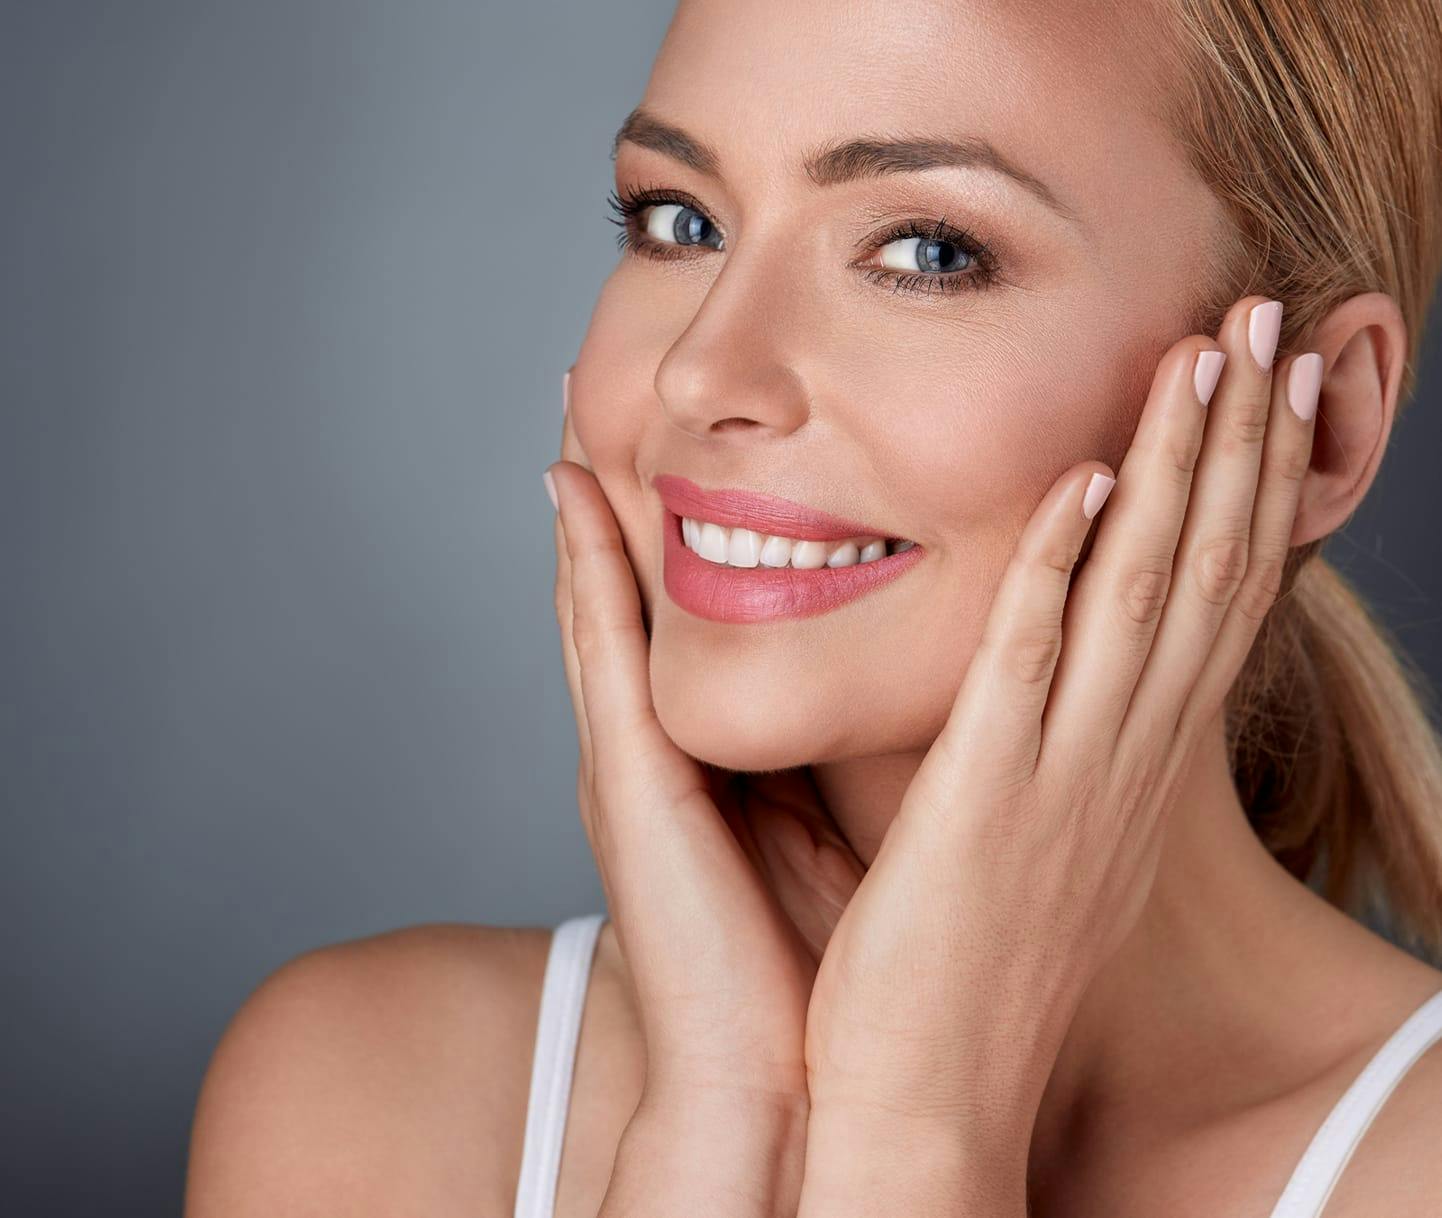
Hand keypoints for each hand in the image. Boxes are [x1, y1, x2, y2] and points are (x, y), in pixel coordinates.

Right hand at [545, 371, 863, 1120]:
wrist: (782, 1087)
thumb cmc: (817, 968)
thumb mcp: (827, 831)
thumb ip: (827, 759)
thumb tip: (877, 691)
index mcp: (706, 760)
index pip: (686, 618)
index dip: (675, 525)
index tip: (688, 441)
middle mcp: (650, 749)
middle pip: (628, 592)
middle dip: (615, 492)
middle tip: (601, 384)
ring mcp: (625, 762)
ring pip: (598, 601)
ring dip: (587, 503)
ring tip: (574, 402)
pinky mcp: (623, 784)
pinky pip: (598, 652)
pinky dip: (580, 569)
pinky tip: (569, 490)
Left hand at [798, 296, 1318, 1207]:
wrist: (927, 1106)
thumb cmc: (959, 976)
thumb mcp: (1026, 847)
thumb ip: (1037, 754)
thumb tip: (1024, 682)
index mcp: (1128, 773)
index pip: (1212, 608)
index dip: (1250, 493)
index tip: (1271, 394)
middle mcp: (1121, 765)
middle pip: (1205, 576)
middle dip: (1243, 445)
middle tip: (1270, 327)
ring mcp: (1065, 781)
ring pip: (1143, 599)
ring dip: (1178, 470)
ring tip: (1203, 357)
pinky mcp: (987, 804)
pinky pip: (1034, 667)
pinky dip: (1063, 569)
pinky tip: (1081, 479)